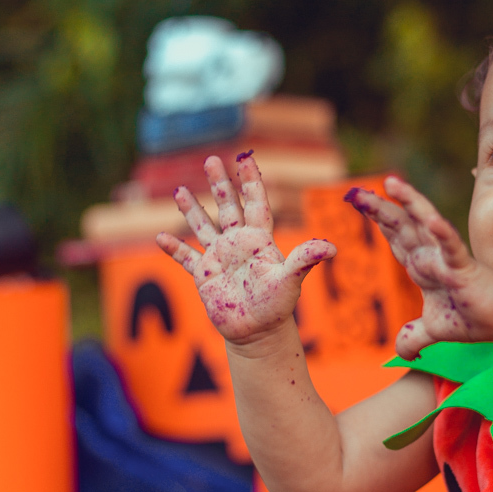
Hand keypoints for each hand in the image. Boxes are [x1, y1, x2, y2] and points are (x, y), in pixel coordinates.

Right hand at [157, 154, 333, 348]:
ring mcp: (220, 258)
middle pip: (227, 207)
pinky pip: (186, 258)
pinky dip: (174, 249)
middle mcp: (238, 244)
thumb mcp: (290, 280)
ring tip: (179, 191)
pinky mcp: (204, 276)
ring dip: (192, 209)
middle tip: (210, 159)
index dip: (250, 181)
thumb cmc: (277, 306)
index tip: (245, 159)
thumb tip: (333, 247)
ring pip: (203, 227)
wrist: (258, 333)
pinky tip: (160, 237)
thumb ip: (305, 259)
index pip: (255, 203)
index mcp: (259, 240)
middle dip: (219, 183)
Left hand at [348, 176, 492, 356]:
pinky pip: (451, 249)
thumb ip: (415, 337)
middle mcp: (432, 257)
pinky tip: (433, 220)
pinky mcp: (465, 269)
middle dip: (379, 209)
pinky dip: (443, 234)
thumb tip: (402, 354)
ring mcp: (447, 260)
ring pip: (425, 226)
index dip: (378, 220)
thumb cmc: (474, 318)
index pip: (396, 238)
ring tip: (390, 183)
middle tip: (356, 192)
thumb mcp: (435, 331)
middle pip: (401, 227)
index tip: (357, 201)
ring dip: (409, 204)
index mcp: (422, 266)